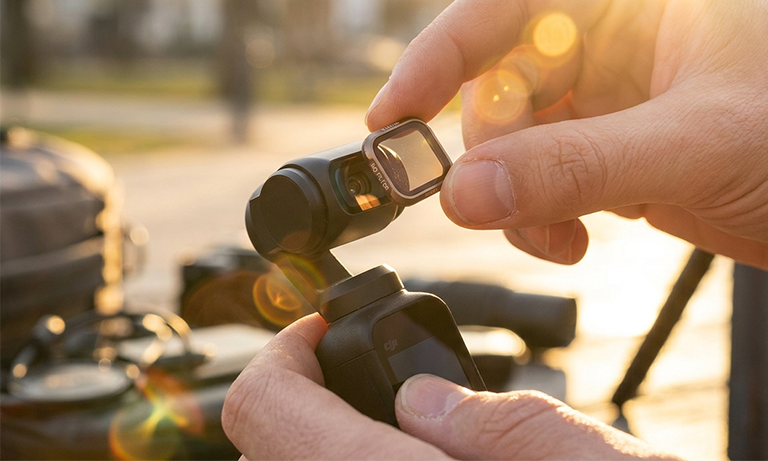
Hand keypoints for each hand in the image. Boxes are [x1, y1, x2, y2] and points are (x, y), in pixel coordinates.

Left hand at [222, 314, 680, 459]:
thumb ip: (494, 423)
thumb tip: (423, 400)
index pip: (262, 404)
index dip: (285, 350)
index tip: (324, 331)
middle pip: (267, 446)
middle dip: (304, 395)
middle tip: (362, 374)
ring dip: (323, 438)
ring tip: (391, 421)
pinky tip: (406, 460)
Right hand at [365, 0, 767, 268]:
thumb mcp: (695, 146)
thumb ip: (576, 168)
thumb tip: (464, 195)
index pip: (509, 0)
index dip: (440, 52)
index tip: (394, 116)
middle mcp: (613, 32)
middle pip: (500, 81)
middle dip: (493, 153)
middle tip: (490, 206)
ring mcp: (608, 93)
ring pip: (513, 138)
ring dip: (514, 195)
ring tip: (555, 239)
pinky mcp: (607, 146)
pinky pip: (539, 174)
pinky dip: (538, 214)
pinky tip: (573, 240)